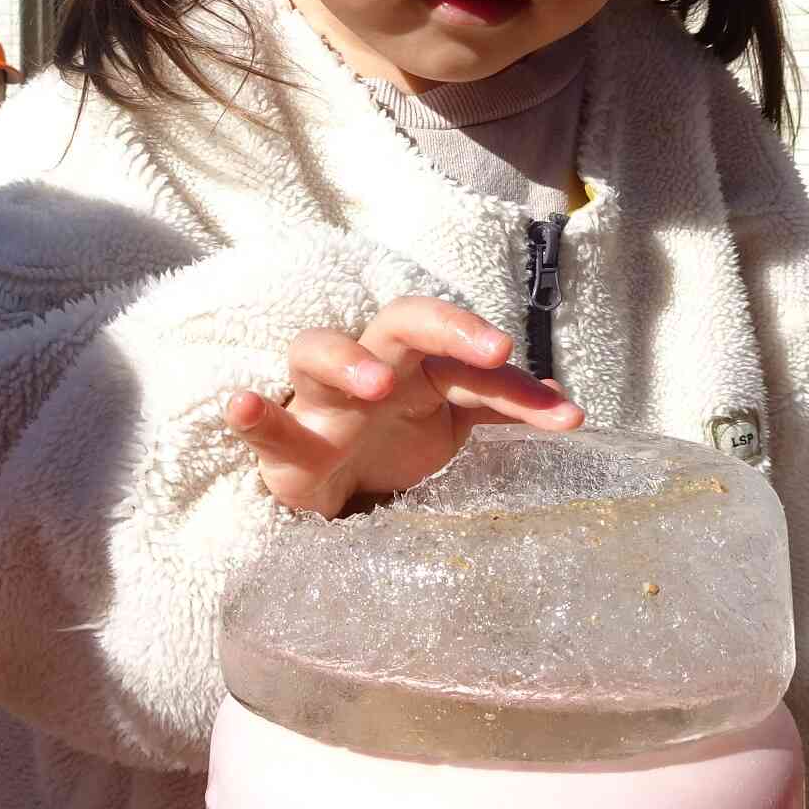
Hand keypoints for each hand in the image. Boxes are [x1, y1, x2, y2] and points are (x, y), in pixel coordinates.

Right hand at [224, 297, 583, 517]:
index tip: (567, 415)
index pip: (472, 363)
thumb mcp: (452, 424)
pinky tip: (241, 406)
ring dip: (346, 361)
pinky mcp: (283, 442)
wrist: (334, 487)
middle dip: (448, 326)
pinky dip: (251, 414)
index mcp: (421, 366)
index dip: (517, 385)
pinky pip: (264, 422)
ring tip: (376, 384)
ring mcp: (321, 399)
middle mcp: (373, 367)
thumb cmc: (394, 439)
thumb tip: (564, 400)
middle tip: (494, 350)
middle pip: (402, 321)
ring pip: (318, 351)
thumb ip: (499, 406)